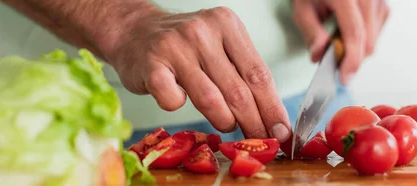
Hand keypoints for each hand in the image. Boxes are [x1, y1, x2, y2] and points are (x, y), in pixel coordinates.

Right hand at [106, 7, 291, 140]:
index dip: (272, 108)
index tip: (282, 132)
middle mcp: (202, 31)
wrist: (134, 31)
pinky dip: (178, 107)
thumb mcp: (218, 47)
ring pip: (211, 99)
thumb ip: (241, 74)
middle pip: (239, 90)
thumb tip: (271, 118)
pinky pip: (173, 99)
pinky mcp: (151, 65)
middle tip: (260, 142)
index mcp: (227, 24)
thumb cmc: (183, 46)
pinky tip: (178, 100)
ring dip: (223, 120)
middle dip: (254, 123)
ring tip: (227, 125)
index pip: (259, 74)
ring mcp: (175, 47)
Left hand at [292, 0, 389, 83]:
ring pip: (374, 39)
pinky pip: (377, 31)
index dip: (351, 60)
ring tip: (336, 36)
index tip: (345, 78)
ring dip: (356, 47)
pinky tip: (347, 29)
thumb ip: (311, 31)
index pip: (355, 34)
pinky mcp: (383, 3)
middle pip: (369, 42)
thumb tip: (319, 55)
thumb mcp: (302, 7)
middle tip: (331, 59)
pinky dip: (363, 37)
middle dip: (351, 58)